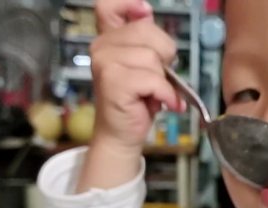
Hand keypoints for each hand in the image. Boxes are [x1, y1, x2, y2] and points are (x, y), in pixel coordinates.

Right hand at [90, 0, 184, 154]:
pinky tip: (164, 104)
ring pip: (152, 58)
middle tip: (159, 77)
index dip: (129, 4)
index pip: (108, 6)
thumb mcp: (146, 66)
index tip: (144, 13)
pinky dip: (165, 94)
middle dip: (164, 55)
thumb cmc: (137, 102)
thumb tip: (146, 11)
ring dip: (164, 81)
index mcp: (109, 39)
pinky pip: (153, 80)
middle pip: (147, 31)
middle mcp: (101, 46)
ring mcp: (104, 63)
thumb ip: (146, 40)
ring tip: (157, 93)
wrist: (122, 135)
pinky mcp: (113, 81)